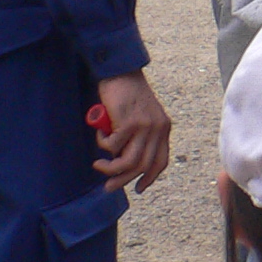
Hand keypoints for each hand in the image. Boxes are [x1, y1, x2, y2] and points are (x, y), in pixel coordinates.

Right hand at [94, 71, 172, 192]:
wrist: (121, 72)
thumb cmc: (127, 96)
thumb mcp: (140, 117)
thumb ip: (139, 137)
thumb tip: (124, 163)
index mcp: (163, 128)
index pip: (161, 160)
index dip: (150, 177)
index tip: (139, 188)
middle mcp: (158, 129)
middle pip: (142, 166)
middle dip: (123, 180)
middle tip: (108, 186)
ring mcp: (145, 126)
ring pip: (127, 161)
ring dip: (110, 168)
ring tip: (98, 164)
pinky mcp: (129, 122)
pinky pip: (112, 146)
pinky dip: (103, 144)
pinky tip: (99, 135)